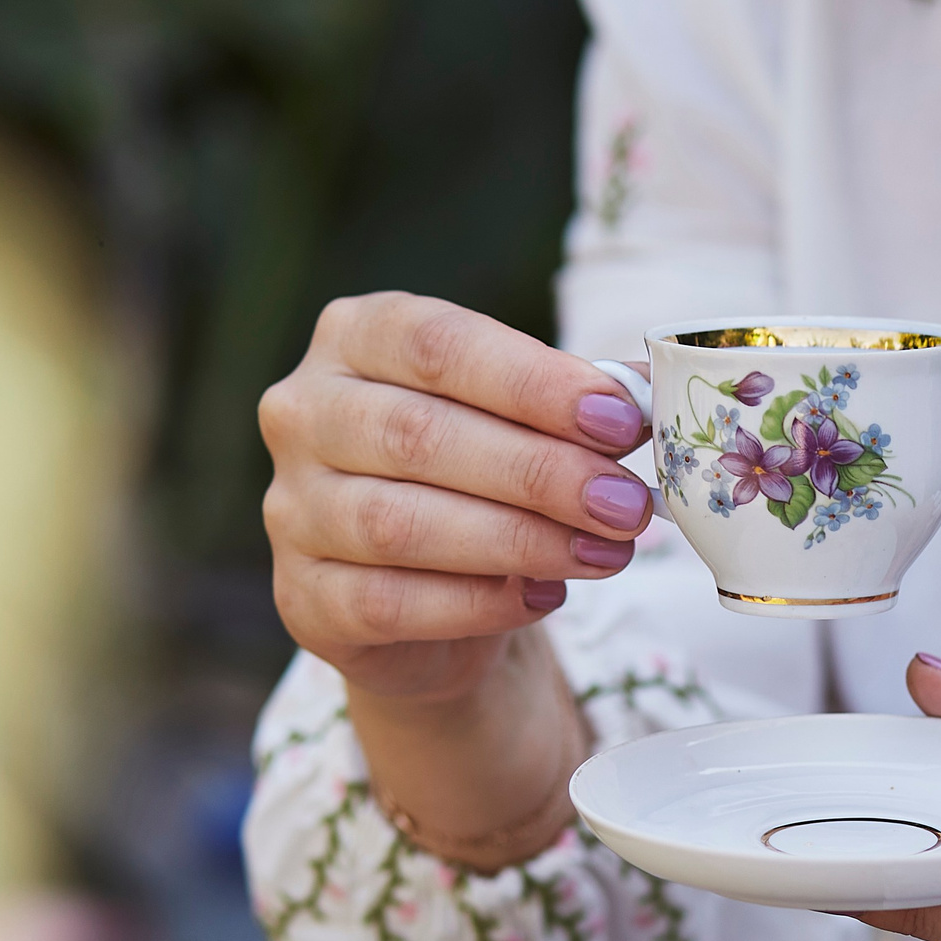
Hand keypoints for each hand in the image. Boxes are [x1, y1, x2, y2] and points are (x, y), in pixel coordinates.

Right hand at [259, 292, 655, 865]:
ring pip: (400, 524)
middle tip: (627, 504)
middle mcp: (304, 413)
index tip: (621, 422)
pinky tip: (544, 596)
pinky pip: (390, 603)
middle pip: (418, 436)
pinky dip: (478, 603)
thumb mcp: (526, 421)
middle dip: (539, 472)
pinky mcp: (304, 599)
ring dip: (520, 540)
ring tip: (606, 552)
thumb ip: (576, 403)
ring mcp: (291, 509)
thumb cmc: (480, 479)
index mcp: (356, 337)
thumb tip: (648, 393)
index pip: (437, 344)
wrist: (426, 602)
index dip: (534, 383)